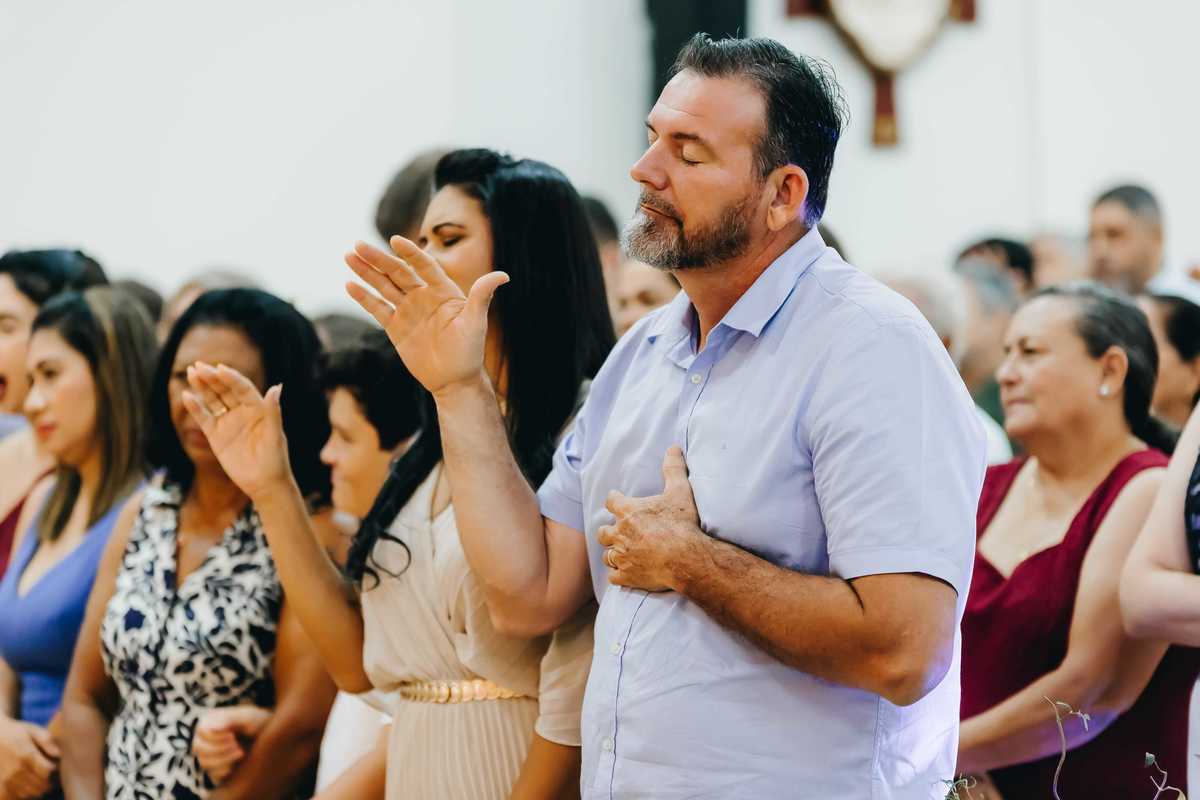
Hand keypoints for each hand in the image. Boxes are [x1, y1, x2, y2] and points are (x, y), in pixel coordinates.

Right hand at [0, 718, 58, 799]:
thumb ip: (46, 740)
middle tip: (48, 774)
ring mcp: (7, 779)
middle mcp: (16, 770)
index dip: (53, 769)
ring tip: (39, 780)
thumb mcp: (32, 730)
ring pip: (29, 793)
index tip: (53, 764)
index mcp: (26, 755)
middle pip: (39, 785)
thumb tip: (59, 754)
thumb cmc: (15, 732)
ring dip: (37, 789)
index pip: (47, 771)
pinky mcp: (1, 785)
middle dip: (47, 781)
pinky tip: (27, 785)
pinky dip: (24, 794)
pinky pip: (15, 796)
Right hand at [182, 363, 292, 500]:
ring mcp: (228, 422)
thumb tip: (276, 387)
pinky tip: (186, 396)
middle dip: (212, 378)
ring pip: (213, 400)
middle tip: (198, 366)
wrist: (264, 484)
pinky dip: (195, 407)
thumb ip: (273, 412)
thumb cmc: (275, 460)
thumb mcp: (275, 435)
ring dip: (202, 387)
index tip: (220, 368)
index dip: (231, 378)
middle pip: (225, 390)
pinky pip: (204, 418)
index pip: (243, 388)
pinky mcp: (216, 435)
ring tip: (191, 372)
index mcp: (259, 408)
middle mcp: (243, 412)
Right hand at [192, 705, 272, 784]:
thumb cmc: (258, 722)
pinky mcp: (217, 768)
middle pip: (198, 748)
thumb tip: (208, 725)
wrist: (272, 738)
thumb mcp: (248, 716)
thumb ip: (229, 719)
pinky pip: (213, 774)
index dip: (214, 736)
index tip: (233, 735)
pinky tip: (240, 762)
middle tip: (238, 745)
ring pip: (205, 762)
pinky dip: (226, 769)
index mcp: (211, 722)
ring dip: (223, 759)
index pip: (200, 731)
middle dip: (218, 748)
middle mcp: (207, 738)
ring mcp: (210, 754)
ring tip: (242, 752)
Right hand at [343, 237, 508, 397]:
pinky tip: (349, 284)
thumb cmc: (470, 351)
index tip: (395, 241)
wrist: (454, 380)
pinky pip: (377, 309)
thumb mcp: (476, 322)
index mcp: (442, 290)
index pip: (424, 265)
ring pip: (384, 286)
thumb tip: (503, 275)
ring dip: (366, 272)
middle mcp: (423, 296)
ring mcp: (407, 310)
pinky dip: (364, 297)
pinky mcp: (395, 327)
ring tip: (349, 256)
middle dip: (378, 259)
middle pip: (398, 272)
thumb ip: (482, 297)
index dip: (411, 253)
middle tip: (358, 244)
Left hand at [598, 447, 704, 591]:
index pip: (611, 501)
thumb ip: (673, 469)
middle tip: (618, 533)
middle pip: (602, 532)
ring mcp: (622, 556)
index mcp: (628, 511)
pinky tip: (626, 575)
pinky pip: (614, 577)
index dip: (614, 501)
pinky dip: (619, 576)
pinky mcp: (626, 577)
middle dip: (608, 532)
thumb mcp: (680, 491)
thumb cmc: (683, 524)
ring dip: (613, 554)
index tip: (617, 501)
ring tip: (623, 555)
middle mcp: (620, 533)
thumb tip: (673, 447)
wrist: (688, 558)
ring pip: (607, 555)